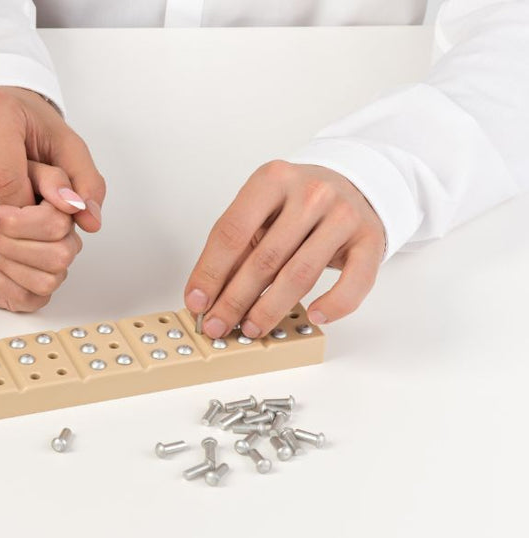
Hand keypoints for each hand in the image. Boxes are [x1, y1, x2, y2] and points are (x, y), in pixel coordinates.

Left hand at [184, 161, 385, 337]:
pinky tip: (314, 316)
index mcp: (272, 179)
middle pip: (264, 258)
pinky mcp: (370, 238)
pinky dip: (334, 304)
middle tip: (217, 324)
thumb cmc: (298, 203)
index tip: (197, 302)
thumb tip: (206, 295)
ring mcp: (343, 215)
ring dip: (271, 308)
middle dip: (234, 299)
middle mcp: (310, 193)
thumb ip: (237, 245)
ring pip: (301, 273)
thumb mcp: (262, 211)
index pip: (232, 232)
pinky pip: (354, 281)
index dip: (210, 272)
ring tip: (252, 327)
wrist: (354, 184)